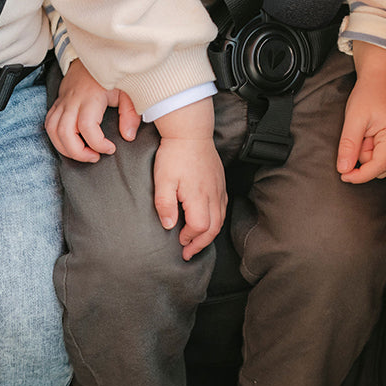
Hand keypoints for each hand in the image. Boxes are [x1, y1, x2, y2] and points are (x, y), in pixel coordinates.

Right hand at [45, 59, 140, 161]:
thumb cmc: (111, 75)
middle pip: (65, 133)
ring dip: (65, 148)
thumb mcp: (128, 91)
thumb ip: (130, 114)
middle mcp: (72, 101)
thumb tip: (128, 136)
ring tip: (82, 153)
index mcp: (90, 97)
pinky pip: (49, 125)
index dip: (98, 144)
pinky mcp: (57, 104)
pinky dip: (57, 139)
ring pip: (53, 131)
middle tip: (94, 156)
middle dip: (78, 153)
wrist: (92, 57)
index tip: (110, 148)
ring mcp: (62, 102)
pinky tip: (71, 143)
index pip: (87, 127)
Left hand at [153, 98, 225, 259]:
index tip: (179, 241)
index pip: (200, 227)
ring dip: (208, 234)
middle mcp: (213, 195)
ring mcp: (219, 189)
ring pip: (220, 219)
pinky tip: (206, 223)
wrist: (190, 132)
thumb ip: (165, 204)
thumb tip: (169, 226)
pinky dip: (215, 221)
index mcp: (198, 196)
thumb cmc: (174, 155)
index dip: (190, 238)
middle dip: (201, 244)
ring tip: (196, 242)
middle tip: (188, 253)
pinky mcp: (220, 183)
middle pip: (214, 228)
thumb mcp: (162, 180)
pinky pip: (222, 208)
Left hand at [337, 42, 385, 183]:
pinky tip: (369, 135)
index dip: (359, 175)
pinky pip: (385, 154)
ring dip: (368, 154)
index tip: (343, 175)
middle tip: (356, 140)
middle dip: (364, 161)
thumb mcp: (353, 120)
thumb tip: (343, 169)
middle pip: (382, 168)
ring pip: (383, 163)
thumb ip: (348, 146)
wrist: (382, 77)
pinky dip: (372, 149)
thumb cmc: (369, 94)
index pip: (379, 167)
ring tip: (363, 134)